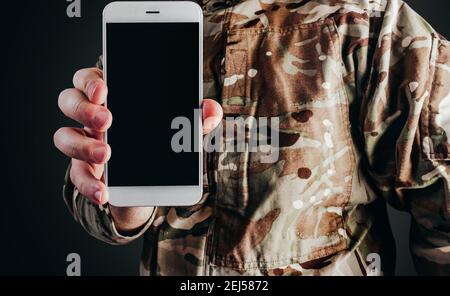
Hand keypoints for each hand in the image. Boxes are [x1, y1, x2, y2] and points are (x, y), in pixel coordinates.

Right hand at [54, 67, 222, 205]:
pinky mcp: (85, 171)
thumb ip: (197, 118)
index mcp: (113, 98)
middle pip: (69, 100)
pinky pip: (76, 176)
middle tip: (108, 120)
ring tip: (105, 155)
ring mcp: (85, 143)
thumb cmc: (162, 143)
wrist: (151, 183)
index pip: (90, 79)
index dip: (91, 80)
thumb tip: (210, 111)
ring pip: (63, 136)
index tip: (105, 89)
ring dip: (81, 145)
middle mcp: (92, 117)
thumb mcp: (182, 130)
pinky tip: (103, 193)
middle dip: (84, 108)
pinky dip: (87, 185)